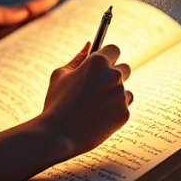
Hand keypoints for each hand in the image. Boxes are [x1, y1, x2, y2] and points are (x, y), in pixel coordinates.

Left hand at [0, 0, 59, 75]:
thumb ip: (4, 12)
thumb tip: (26, 11)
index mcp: (3, 19)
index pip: (27, 10)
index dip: (41, 4)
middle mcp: (7, 35)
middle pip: (34, 30)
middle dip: (50, 26)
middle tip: (69, 23)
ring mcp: (6, 52)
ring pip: (30, 49)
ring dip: (44, 47)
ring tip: (63, 43)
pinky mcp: (2, 69)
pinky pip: (20, 66)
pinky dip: (31, 65)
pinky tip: (43, 65)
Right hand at [38, 42, 131, 159]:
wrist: (58, 135)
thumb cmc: (56, 103)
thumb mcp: (60, 75)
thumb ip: (77, 58)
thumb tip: (88, 45)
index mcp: (97, 62)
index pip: (114, 50)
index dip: (109, 56)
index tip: (104, 63)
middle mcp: (112, 75)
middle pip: (124, 69)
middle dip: (113, 76)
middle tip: (98, 88)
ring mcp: (120, 95)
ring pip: (124, 90)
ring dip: (114, 95)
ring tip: (94, 107)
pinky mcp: (124, 113)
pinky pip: (124, 107)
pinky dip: (114, 112)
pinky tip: (98, 118)